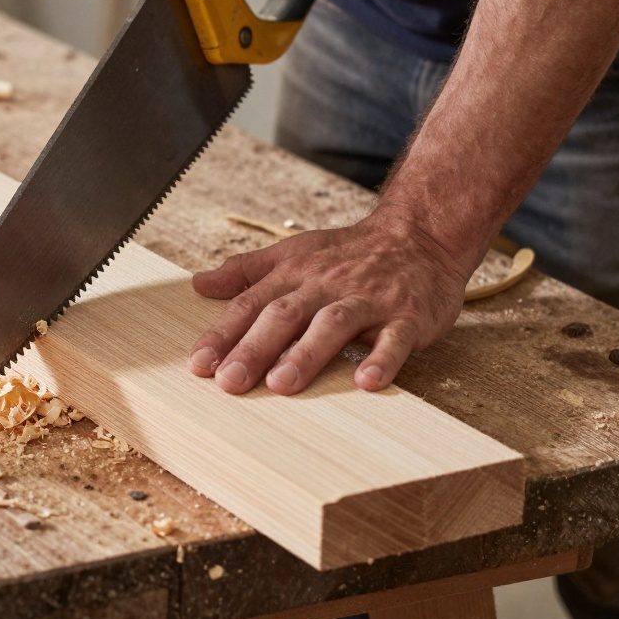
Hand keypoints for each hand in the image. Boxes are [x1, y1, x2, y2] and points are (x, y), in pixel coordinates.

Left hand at [188, 209, 473, 393]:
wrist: (420, 234)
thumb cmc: (349, 253)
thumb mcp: (294, 253)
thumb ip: (247, 271)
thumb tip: (199, 283)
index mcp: (295, 273)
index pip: (251, 304)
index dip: (224, 334)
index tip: (198, 365)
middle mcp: (326, 285)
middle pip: (284, 315)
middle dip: (254, 348)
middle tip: (229, 382)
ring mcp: (368, 300)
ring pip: (333, 324)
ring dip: (306, 354)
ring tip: (281, 384)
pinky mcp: (407, 315)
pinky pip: (395, 338)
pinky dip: (382, 358)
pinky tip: (368, 382)